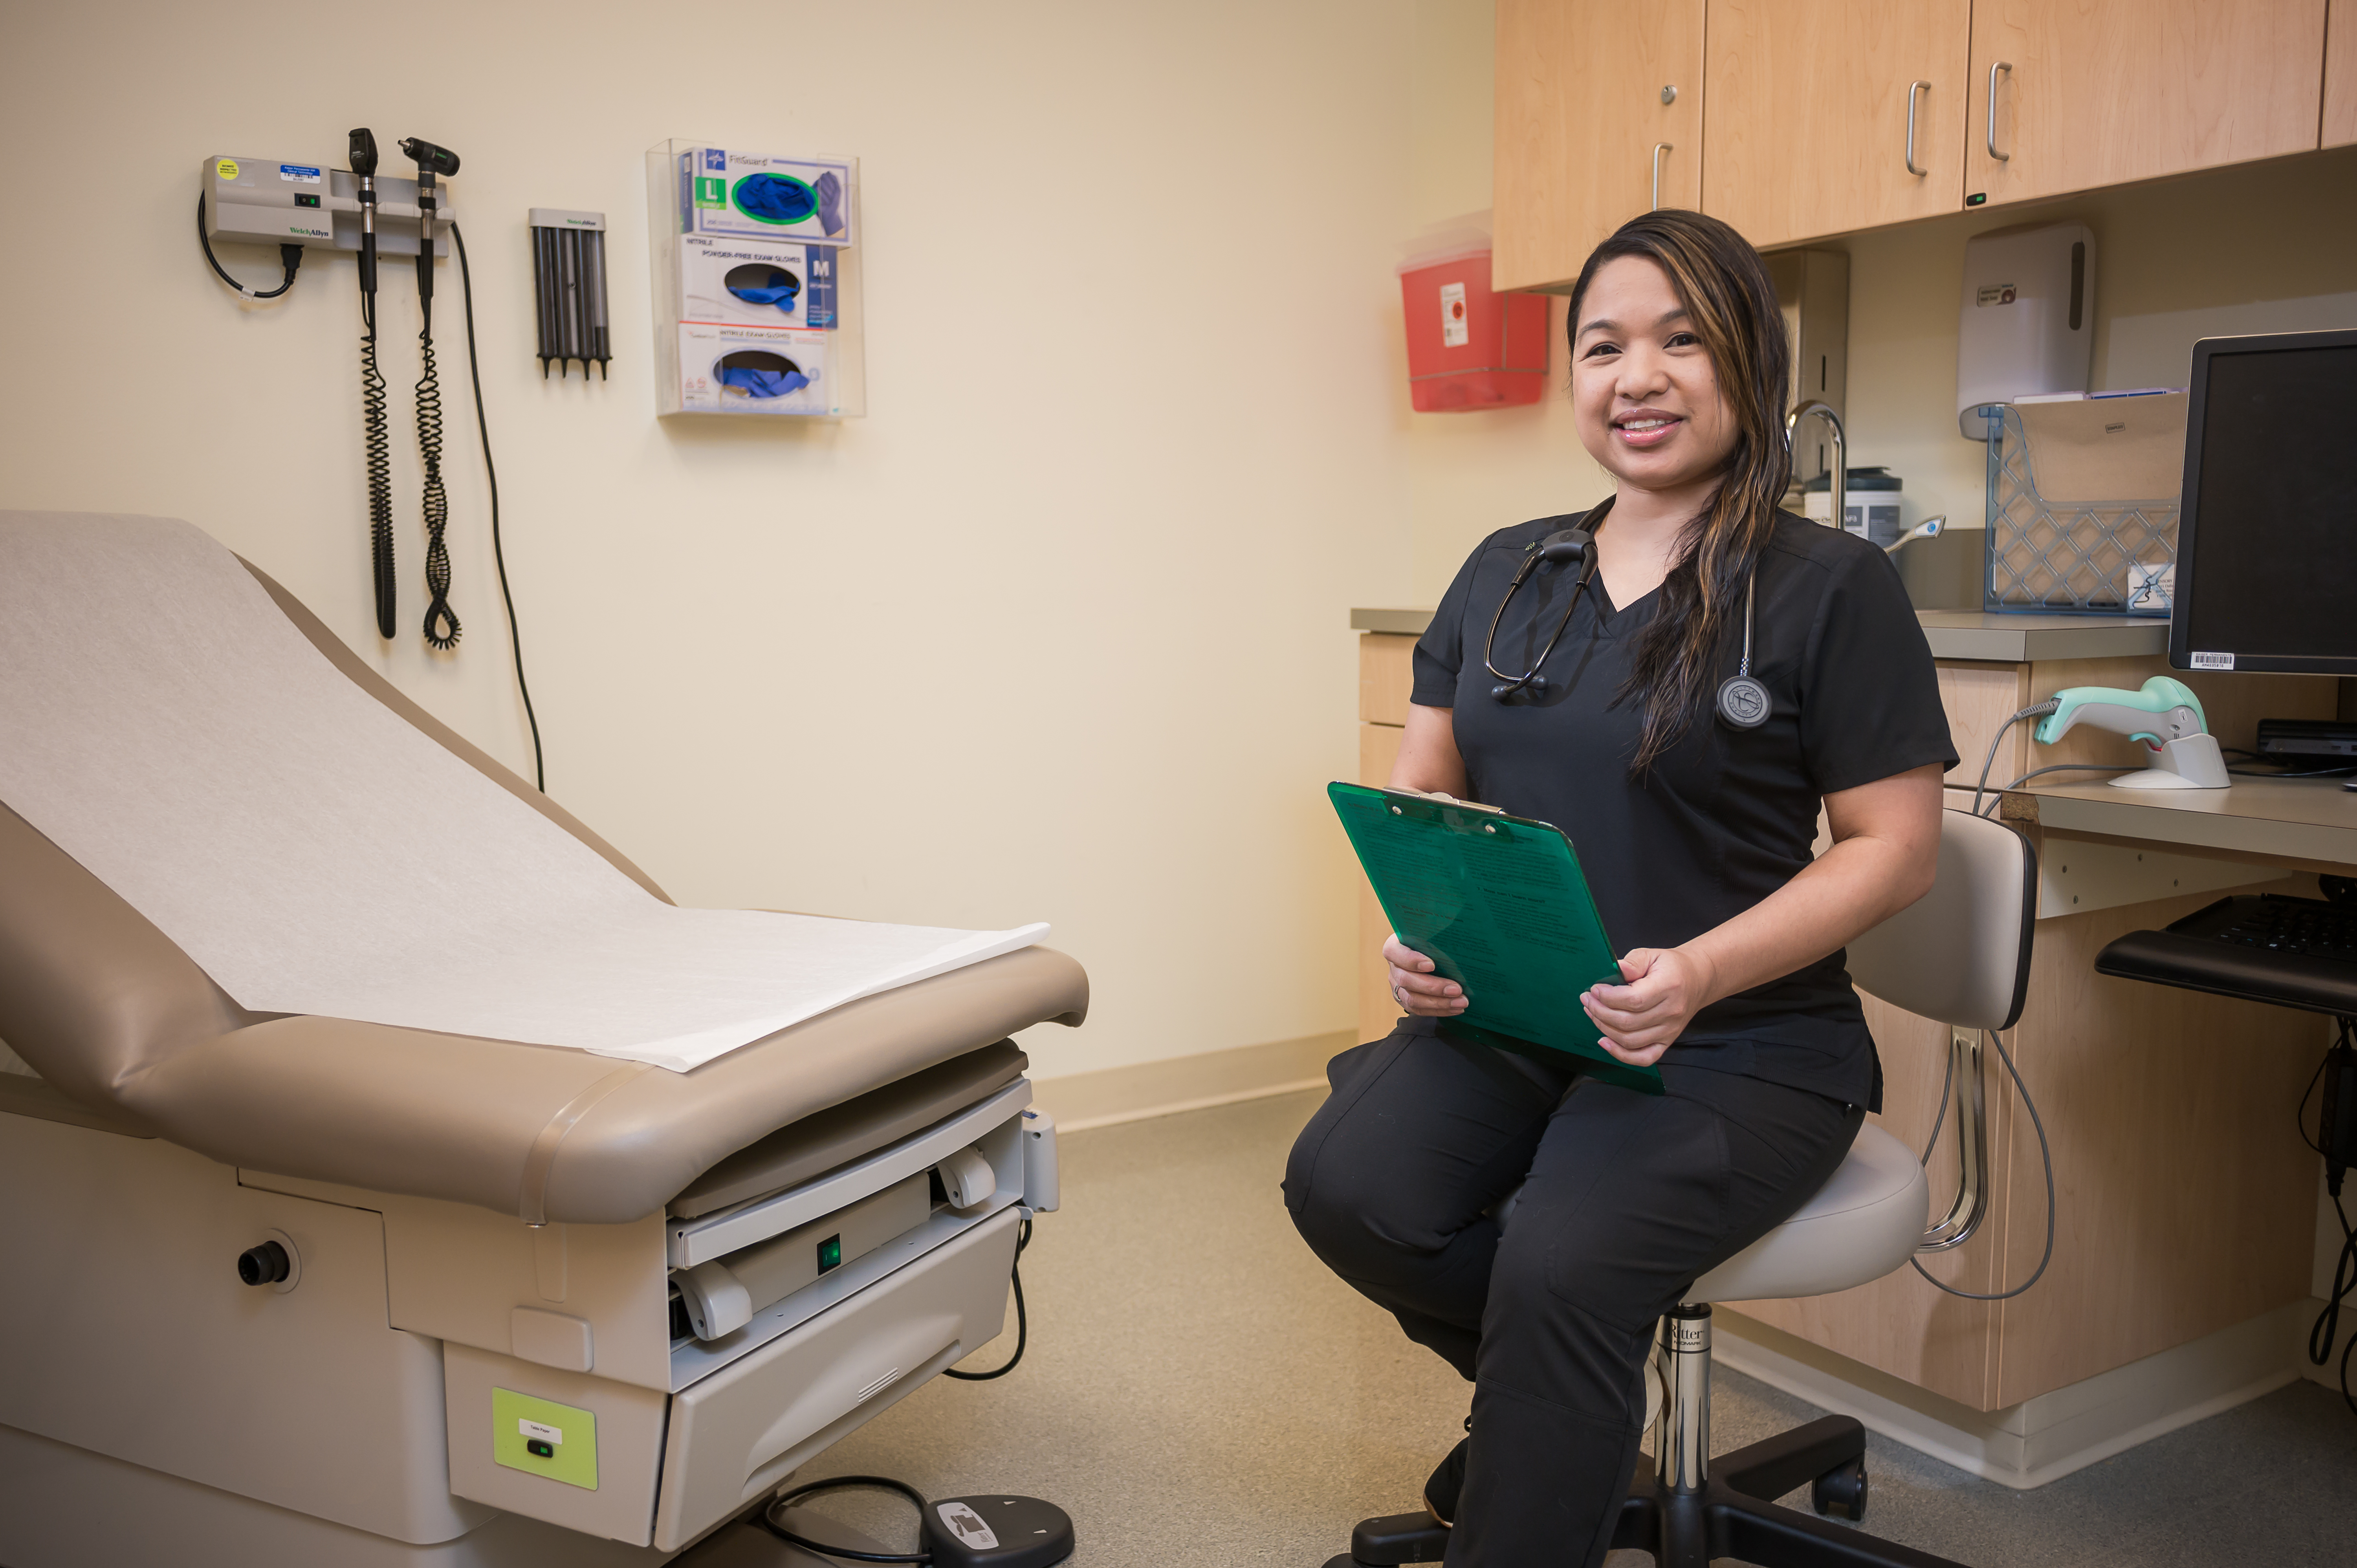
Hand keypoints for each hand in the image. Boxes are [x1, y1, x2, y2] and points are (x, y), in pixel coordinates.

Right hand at [1383, 933, 1465, 1016]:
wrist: (1427, 953)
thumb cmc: (1431, 940)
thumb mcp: (1431, 933)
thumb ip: (1438, 933)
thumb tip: (1458, 932)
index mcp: (1395, 946)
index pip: (1395, 952)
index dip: (1411, 960)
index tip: (1432, 964)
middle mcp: (1394, 967)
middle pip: (1406, 980)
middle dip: (1433, 987)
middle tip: (1457, 989)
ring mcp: (1397, 986)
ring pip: (1412, 999)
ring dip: (1439, 1003)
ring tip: (1461, 1002)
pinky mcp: (1405, 1000)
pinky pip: (1419, 1010)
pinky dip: (1439, 1010)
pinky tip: (1456, 1008)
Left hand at [1581, 947, 1717, 1065]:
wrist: (1696, 980)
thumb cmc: (1670, 967)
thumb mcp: (1651, 955)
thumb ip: (1632, 962)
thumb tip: (1615, 969)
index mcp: (1669, 986)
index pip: (1634, 1000)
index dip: (1609, 997)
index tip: (1594, 989)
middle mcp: (1671, 1012)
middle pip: (1628, 1022)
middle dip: (1600, 1011)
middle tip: (1587, 999)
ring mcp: (1669, 1030)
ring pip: (1630, 1040)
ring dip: (1604, 1028)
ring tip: (1591, 1012)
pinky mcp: (1667, 1042)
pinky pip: (1643, 1058)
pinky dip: (1621, 1055)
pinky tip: (1604, 1042)